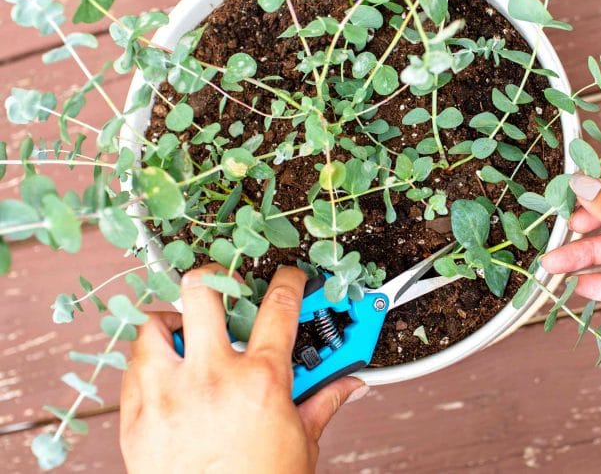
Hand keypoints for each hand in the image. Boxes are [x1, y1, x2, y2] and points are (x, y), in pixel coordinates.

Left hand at [120, 264, 367, 473]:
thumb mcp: (302, 443)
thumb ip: (323, 402)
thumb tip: (349, 384)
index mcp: (259, 380)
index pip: (279, 306)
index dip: (289, 281)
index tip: (289, 277)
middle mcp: (210, 377)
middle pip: (202, 291)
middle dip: (214, 278)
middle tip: (222, 287)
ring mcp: (167, 394)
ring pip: (153, 325)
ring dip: (170, 322)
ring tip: (186, 334)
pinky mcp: (136, 417)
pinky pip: (132, 368)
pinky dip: (148, 363)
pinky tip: (166, 375)